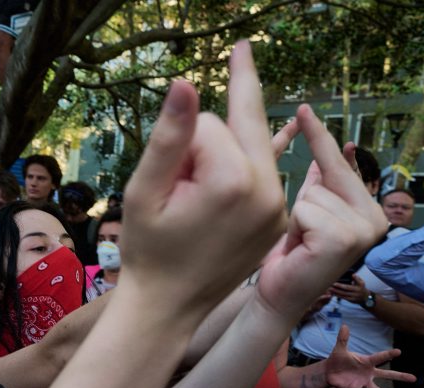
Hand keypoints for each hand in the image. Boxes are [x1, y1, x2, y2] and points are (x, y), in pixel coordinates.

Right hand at [119, 40, 285, 313]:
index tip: (165, 179)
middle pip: (244, 125)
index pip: (207, 125)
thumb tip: (186, 82)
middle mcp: (268, 191)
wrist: (168, 307)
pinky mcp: (278, 221)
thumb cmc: (148, 251)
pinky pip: (265, 174)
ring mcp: (278, 209)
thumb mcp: (144, 191)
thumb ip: (169, 135)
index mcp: (234, 181)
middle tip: (246, 44)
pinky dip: (249, 164)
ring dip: (228, 148)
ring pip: (252, 150)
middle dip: (230, 104)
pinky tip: (275, 139)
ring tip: (202, 173)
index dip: (178, 143)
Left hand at [254, 105, 386, 323]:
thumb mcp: (308, 211)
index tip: (304, 109)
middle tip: (302, 232)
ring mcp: (364, 230)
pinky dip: (295, 227)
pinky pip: (305, 209)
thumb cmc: (289, 254)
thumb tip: (336, 148)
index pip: (340, 165)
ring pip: (311, 194)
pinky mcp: (345, 238)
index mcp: (369, 210)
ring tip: (301, 243)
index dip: (319, 138)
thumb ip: (323, 183)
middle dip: (305, 200)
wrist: (278, 294)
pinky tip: (301, 248)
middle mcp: (376, 219)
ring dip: (297, 218)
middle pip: (326, 177)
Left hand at [324, 325, 415, 387]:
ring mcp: (363, 382)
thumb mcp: (340, 348)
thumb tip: (344, 325)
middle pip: (387, 375)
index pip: (380, 357)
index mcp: (367, 361)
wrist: (329, 370)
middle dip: (400, 376)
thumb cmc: (338, 358)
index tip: (399, 351)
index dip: (388, 354)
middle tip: (414, 379)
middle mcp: (368, 373)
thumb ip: (343, 338)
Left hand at [330, 274, 366, 303]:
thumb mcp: (362, 283)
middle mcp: (355, 294)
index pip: (347, 287)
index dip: (340, 286)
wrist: (366, 298)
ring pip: (342, 295)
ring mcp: (353, 298)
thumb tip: (353, 274)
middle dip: (336, 289)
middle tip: (329, 286)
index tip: (334, 283)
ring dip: (335, 292)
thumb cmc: (362, 288)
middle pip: (343, 292)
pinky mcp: (350, 301)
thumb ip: (357, 278)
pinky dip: (337, 295)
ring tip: (329, 289)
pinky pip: (343, 298)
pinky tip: (333, 293)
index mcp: (358, 288)